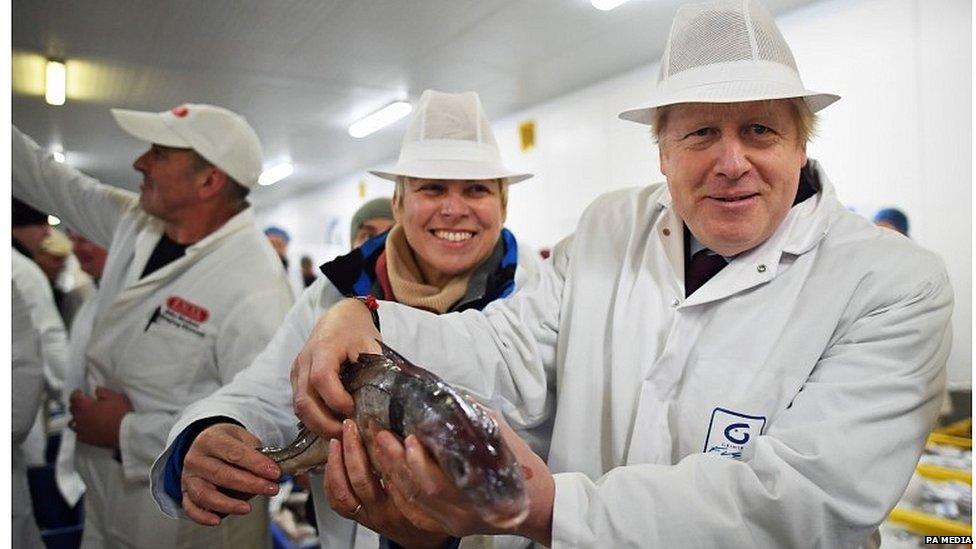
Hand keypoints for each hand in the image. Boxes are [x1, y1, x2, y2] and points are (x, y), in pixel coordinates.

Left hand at [68, 387, 132, 448]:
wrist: (125, 432)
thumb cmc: (120, 413)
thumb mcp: (115, 396)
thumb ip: (103, 392)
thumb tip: (96, 391)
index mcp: (84, 405)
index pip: (73, 397)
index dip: (76, 393)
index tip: (80, 392)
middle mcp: (79, 417)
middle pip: (72, 409)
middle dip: (76, 404)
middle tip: (84, 403)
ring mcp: (81, 429)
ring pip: (71, 422)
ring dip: (76, 418)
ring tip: (83, 417)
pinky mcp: (85, 439)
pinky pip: (77, 433)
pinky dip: (80, 430)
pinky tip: (86, 428)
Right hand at [180, 423, 280, 525]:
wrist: (203, 442)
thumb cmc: (226, 442)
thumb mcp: (241, 437)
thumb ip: (255, 452)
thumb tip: (272, 470)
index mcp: (211, 440)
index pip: (234, 453)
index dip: (256, 464)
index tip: (274, 472)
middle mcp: (196, 458)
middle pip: (222, 474)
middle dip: (250, 484)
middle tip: (271, 489)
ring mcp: (188, 477)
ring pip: (205, 494)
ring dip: (228, 504)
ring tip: (247, 508)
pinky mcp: (185, 492)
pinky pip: (190, 508)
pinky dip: (202, 517)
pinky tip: (217, 520)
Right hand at [291, 298, 380, 437]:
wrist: (339, 316)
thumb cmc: (357, 331)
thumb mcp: (372, 345)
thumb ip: (377, 369)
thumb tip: (388, 401)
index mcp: (324, 348)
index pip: (322, 378)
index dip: (336, 400)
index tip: (354, 411)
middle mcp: (304, 360)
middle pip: (304, 400)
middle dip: (325, 423)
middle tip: (347, 434)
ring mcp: (297, 370)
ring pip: (298, 407)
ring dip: (318, 425)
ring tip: (341, 434)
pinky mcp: (296, 379)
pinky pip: (300, 404)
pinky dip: (314, 418)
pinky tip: (332, 424)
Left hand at [324, 419, 450, 547]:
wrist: (420, 542)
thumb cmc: (430, 513)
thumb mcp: (433, 491)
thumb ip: (424, 468)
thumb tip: (415, 433)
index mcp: (404, 506)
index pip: (390, 473)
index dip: (382, 447)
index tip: (377, 426)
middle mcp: (382, 513)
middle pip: (361, 480)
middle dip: (353, 449)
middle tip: (351, 427)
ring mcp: (367, 516)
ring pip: (342, 491)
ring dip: (336, 464)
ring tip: (337, 441)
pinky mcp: (358, 517)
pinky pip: (336, 502)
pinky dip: (330, 480)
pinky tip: (332, 462)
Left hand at [374, 412, 554, 544]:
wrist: (540, 507)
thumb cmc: (527, 475)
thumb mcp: (507, 443)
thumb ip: (479, 423)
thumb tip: (454, 400)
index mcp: (480, 497)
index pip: (438, 484)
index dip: (419, 463)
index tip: (409, 437)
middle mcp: (462, 515)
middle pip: (419, 492)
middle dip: (396, 462)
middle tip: (382, 434)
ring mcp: (453, 522)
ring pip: (412, 501)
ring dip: (392, 473)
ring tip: (380, 446)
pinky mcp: (447, 524)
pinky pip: (414, 511)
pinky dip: (398, 491)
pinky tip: (388, 472)